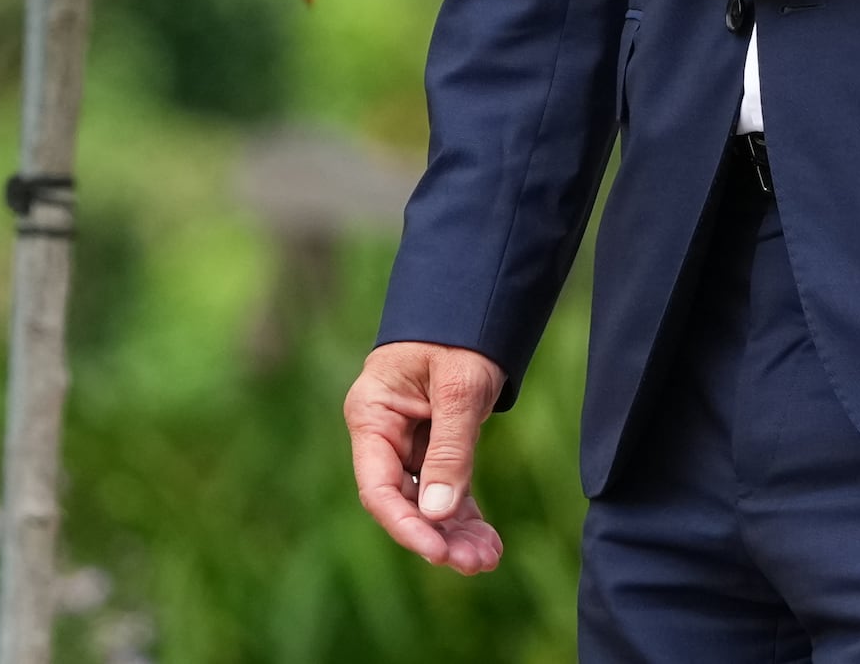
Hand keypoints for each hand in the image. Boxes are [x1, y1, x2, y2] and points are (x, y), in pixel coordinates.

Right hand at [345, 340, 508, 574]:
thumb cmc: (460, 331)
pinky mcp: (435, 443)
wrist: (477, 296)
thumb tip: (439, 514)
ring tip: (487, 559)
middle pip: (404, 500)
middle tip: (476, 564)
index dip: (406, 524)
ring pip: (428, 500)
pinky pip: (446, 488)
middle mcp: (384, 433)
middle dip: (439, 536)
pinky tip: (487, 542)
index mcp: (372, 413)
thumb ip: (450, 450)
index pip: (378, 486)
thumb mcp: (459, 388)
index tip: (437, 551)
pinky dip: (465, 514)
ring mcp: (409, 440)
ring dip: (455, 532)